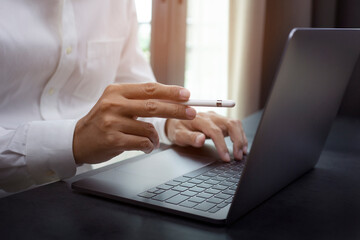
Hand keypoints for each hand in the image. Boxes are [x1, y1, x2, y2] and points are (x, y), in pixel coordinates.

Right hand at [73, 83, 195, 163]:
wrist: (78, 140)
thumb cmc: (103, 120)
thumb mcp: (116, 103)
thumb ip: (139, 100)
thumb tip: (172, 100)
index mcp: (117, 91)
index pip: (149, 89)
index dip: (170, 92)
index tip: (187, 95)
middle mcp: (114, 104)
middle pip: (154, 106)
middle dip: (176, 110)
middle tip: (191, 112)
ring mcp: (112, 122)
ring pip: (149, 129)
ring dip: (156, 137)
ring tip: (153, 141)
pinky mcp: (113, 139)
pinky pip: (142, 143)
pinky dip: (149, 146)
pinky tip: (145, 147)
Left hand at [165, 111, 247, 161]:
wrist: (176, 121)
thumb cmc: (177, 129)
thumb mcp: (178, 135)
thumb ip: (189, 138)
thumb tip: (201, 140)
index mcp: (199, 119)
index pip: (215, 131)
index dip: (222, 145)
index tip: (226, 158)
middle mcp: (210, 116)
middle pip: (230, 124)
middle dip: (237, 140)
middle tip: (238, 156)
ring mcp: (217, 117)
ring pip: (235, 124)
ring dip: (241, 138)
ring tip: (242, 152)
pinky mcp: (220, 120)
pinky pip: (234, 125)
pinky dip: (240, 135)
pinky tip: (241, 146)